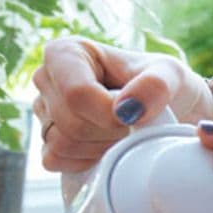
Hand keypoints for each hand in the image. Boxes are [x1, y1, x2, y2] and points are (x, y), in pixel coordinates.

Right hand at [29, 37, 212, 174]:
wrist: (167, 109)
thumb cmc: (163, 83)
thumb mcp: (170, 74)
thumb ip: (156, 85)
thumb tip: (127, 108)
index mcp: (67, 52)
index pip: (77, 94)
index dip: (109, 113)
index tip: (135, 114)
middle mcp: (46, 77)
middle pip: (71, 123)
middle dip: (110, 132)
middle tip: (134, 123)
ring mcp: (42, 110)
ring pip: (62, 144)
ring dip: (101, 147)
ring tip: (122, 131)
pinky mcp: (44, 140)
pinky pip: (55, 160)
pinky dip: (86, 160)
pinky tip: (105, 145)